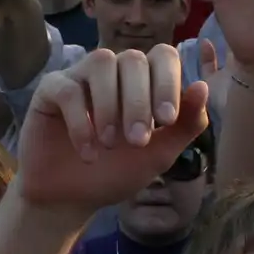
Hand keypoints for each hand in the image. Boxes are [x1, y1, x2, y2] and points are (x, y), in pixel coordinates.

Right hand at [19, 46, 209, 211]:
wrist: (71, 198)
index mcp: (143, 80)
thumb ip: (186, 124)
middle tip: (137, 140)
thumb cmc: (116, 171)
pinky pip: (68, 89)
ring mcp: (80, 76)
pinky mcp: (50, 89)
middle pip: (134, 58)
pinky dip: (81, 123)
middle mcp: (113, 70)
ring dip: (110, 105)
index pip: (164, 56)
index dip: (168, 82)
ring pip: (102, 62)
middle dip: (139, 101)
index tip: (166, 121)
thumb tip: (203, 87)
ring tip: (109, 143)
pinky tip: (88, 152)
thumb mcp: (160, 153)